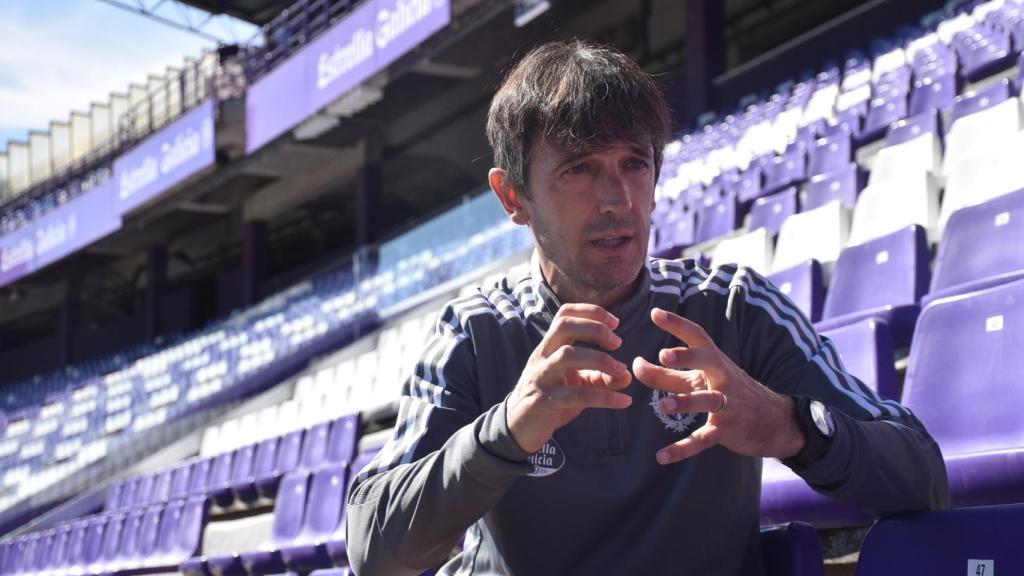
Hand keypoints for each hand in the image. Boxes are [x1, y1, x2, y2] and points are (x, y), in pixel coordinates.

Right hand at [506, 303, 633, 453]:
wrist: (519, 426)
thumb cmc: (549, 397)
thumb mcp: (575, 383)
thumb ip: (599, 376)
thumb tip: (627, 375)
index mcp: (549, 347)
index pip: (564, 314)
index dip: (591, 312)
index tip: (615, 323)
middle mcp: (543, 357)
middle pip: (565, 327)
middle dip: (595, 329)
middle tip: (618, 343)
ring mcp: (542, 378)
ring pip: (567, 356)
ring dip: (600, 360)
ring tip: (621, 371)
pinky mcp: (546, 402)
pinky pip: (577, 396)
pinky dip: (605, 398)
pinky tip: (624, 401)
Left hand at [632, 307, 804, 464]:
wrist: (773, 421)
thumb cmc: (727, 392)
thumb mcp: (699, 380)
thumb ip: (665, 374)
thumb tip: (636, 364)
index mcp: (715, 361)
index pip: (697, 336)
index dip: (677, 324)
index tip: (655, 313)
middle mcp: (722, 378)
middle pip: (706, 361)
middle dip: (687, 357)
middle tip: (663, 354)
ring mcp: (726, 404)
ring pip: (707, 401)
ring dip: (685, 402)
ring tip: (663, 405)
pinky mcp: (726, 430)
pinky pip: (703, 439)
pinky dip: (682, 449)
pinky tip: (661, 457)